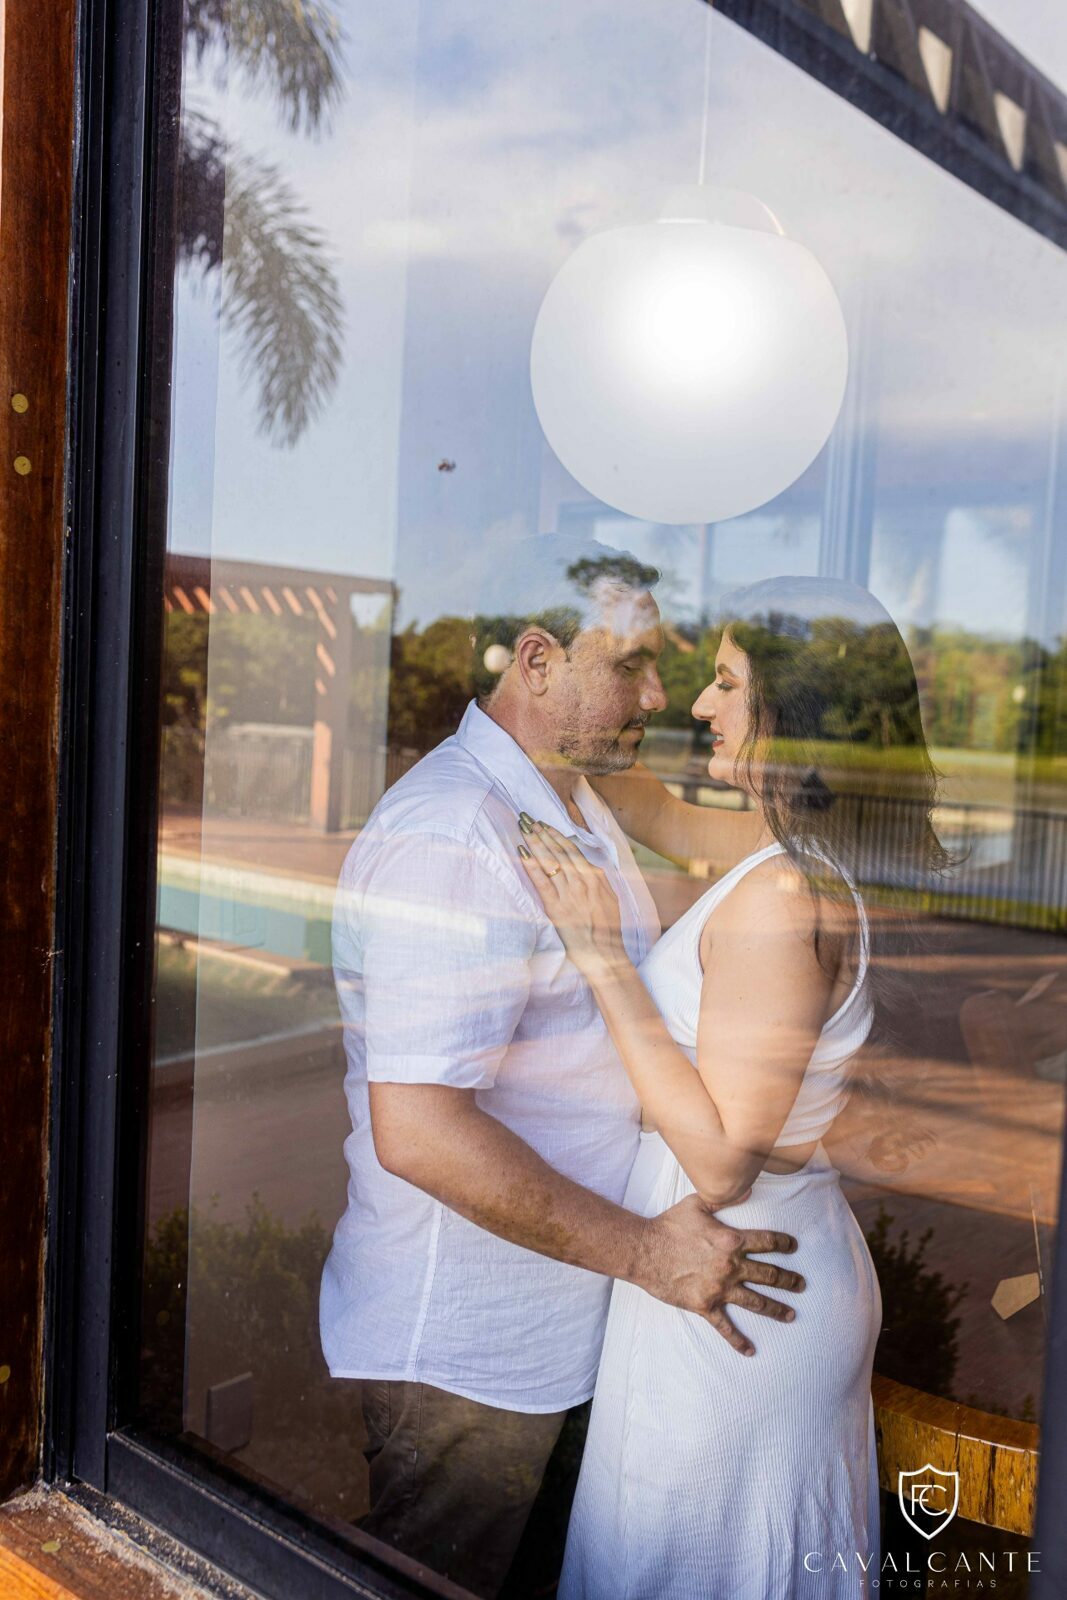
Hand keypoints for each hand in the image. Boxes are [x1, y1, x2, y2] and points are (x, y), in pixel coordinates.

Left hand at [518, 819, 627, 976]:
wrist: (604, 955)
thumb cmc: (607, 931)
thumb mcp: (611, 900)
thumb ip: (600, 882)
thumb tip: (592, 868)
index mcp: (596, 878)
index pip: (573, 850)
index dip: (557, 835)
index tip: (545, 824)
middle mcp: (582, 882)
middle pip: (559, 850)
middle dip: (543, 832)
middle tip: (528, 818)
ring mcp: (569, 893)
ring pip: (550, 861)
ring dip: (535, 842)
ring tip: (524, 827)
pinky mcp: (556, 907)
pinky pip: (541, 881)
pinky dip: (530, 865)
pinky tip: (521, 852)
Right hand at [634, 1193, 804, 1356]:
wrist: (644, 1251)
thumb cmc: (669, 1225)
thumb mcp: (696, 1204)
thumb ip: (722, 1198)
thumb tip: (747, 1189)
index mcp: (731, 1240)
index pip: (767, 1242)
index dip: (784, 1244)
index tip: (794, 1247)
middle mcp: (730, 1266)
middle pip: (769, 1275)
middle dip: (789, 1280)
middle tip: (802, 1285)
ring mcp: (719, 1288)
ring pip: (756, 1302)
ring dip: (776, 1309)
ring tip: (791, 1315)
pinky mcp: (705, 1305)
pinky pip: (725, 1327)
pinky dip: (738, 1341)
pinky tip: (751, 1350)